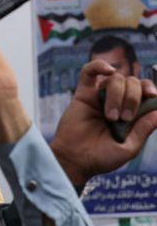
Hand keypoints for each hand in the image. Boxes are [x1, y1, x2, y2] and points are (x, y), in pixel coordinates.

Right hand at [50, 59, 156, 185]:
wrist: (76, 159)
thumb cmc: (102, 157)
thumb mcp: (129, 148)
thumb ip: (143, 129)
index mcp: (133, 113)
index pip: (146, 92)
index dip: (150, 89)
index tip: (152, 96)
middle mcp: (118, 101)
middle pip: (132, 82)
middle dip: (132, 98)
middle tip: (124, 118)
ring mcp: (100, 96)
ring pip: (115, 79)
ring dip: (116, 96)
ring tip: (109, 116)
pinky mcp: (83, 93)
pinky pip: (89, 71)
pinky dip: (99, 66)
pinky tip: (107, 70)